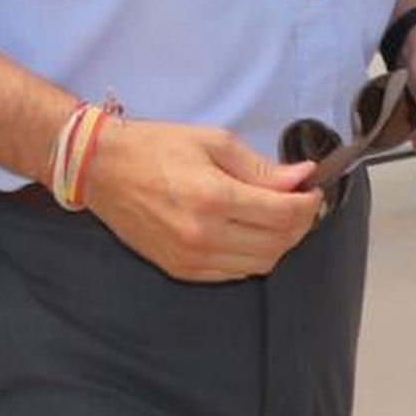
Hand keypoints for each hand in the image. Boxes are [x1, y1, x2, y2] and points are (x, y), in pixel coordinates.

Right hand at [83, 118, 323, 282]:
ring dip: (278, 242)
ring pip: (259, 264)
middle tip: (300, 201)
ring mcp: (192, 259)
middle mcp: (204, 236)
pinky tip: (250, 231)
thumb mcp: (212, 141)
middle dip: (299, 223)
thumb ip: (259, 167)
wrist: (103, 170)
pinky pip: (234, 273)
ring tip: (276, 214)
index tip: (312, 189)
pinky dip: (252, 255)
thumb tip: (300, 177)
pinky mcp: (182, 271)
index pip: (282, 215)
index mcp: (214, 198)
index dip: (307, 204)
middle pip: (277, 244)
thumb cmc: (155, 148)